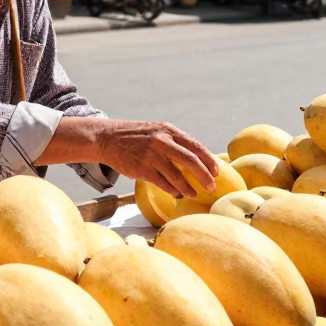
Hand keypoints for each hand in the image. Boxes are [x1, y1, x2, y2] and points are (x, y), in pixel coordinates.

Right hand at [93, 119, 217, 197]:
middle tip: (211, 186)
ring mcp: (152, 156)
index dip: (209, 160)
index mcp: (168, 131)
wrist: (108, 138)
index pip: (195, 146)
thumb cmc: (135, 136)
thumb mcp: (157, 131)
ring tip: (194, 194)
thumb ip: (174, 142)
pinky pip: (163, 184)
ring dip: (188, 187)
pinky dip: (173, 190)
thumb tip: (196, 159)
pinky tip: (177, 194)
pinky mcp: (142, 169)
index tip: (217, 171)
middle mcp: (162, 142)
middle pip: (191, 161)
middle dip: (205, 175)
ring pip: (177, 176)